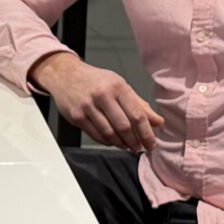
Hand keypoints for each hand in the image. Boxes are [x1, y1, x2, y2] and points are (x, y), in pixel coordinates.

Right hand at [31, 52, 161, 149]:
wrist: (65, 74)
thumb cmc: (96, 81)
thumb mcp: (119, 86)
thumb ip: (139, 104)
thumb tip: (158, 122)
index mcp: (118, 87)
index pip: (137, 114)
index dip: (146, 133)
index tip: (152, 144)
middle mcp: (103, 95)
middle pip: (123, 126)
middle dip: (134, 141)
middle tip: (139, 149)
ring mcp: (88, 106)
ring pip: (109, 133)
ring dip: (120, 143)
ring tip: (126, 146)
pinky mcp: (77, 116)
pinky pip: (95, 135)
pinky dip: (106, 142)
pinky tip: (112, 142)